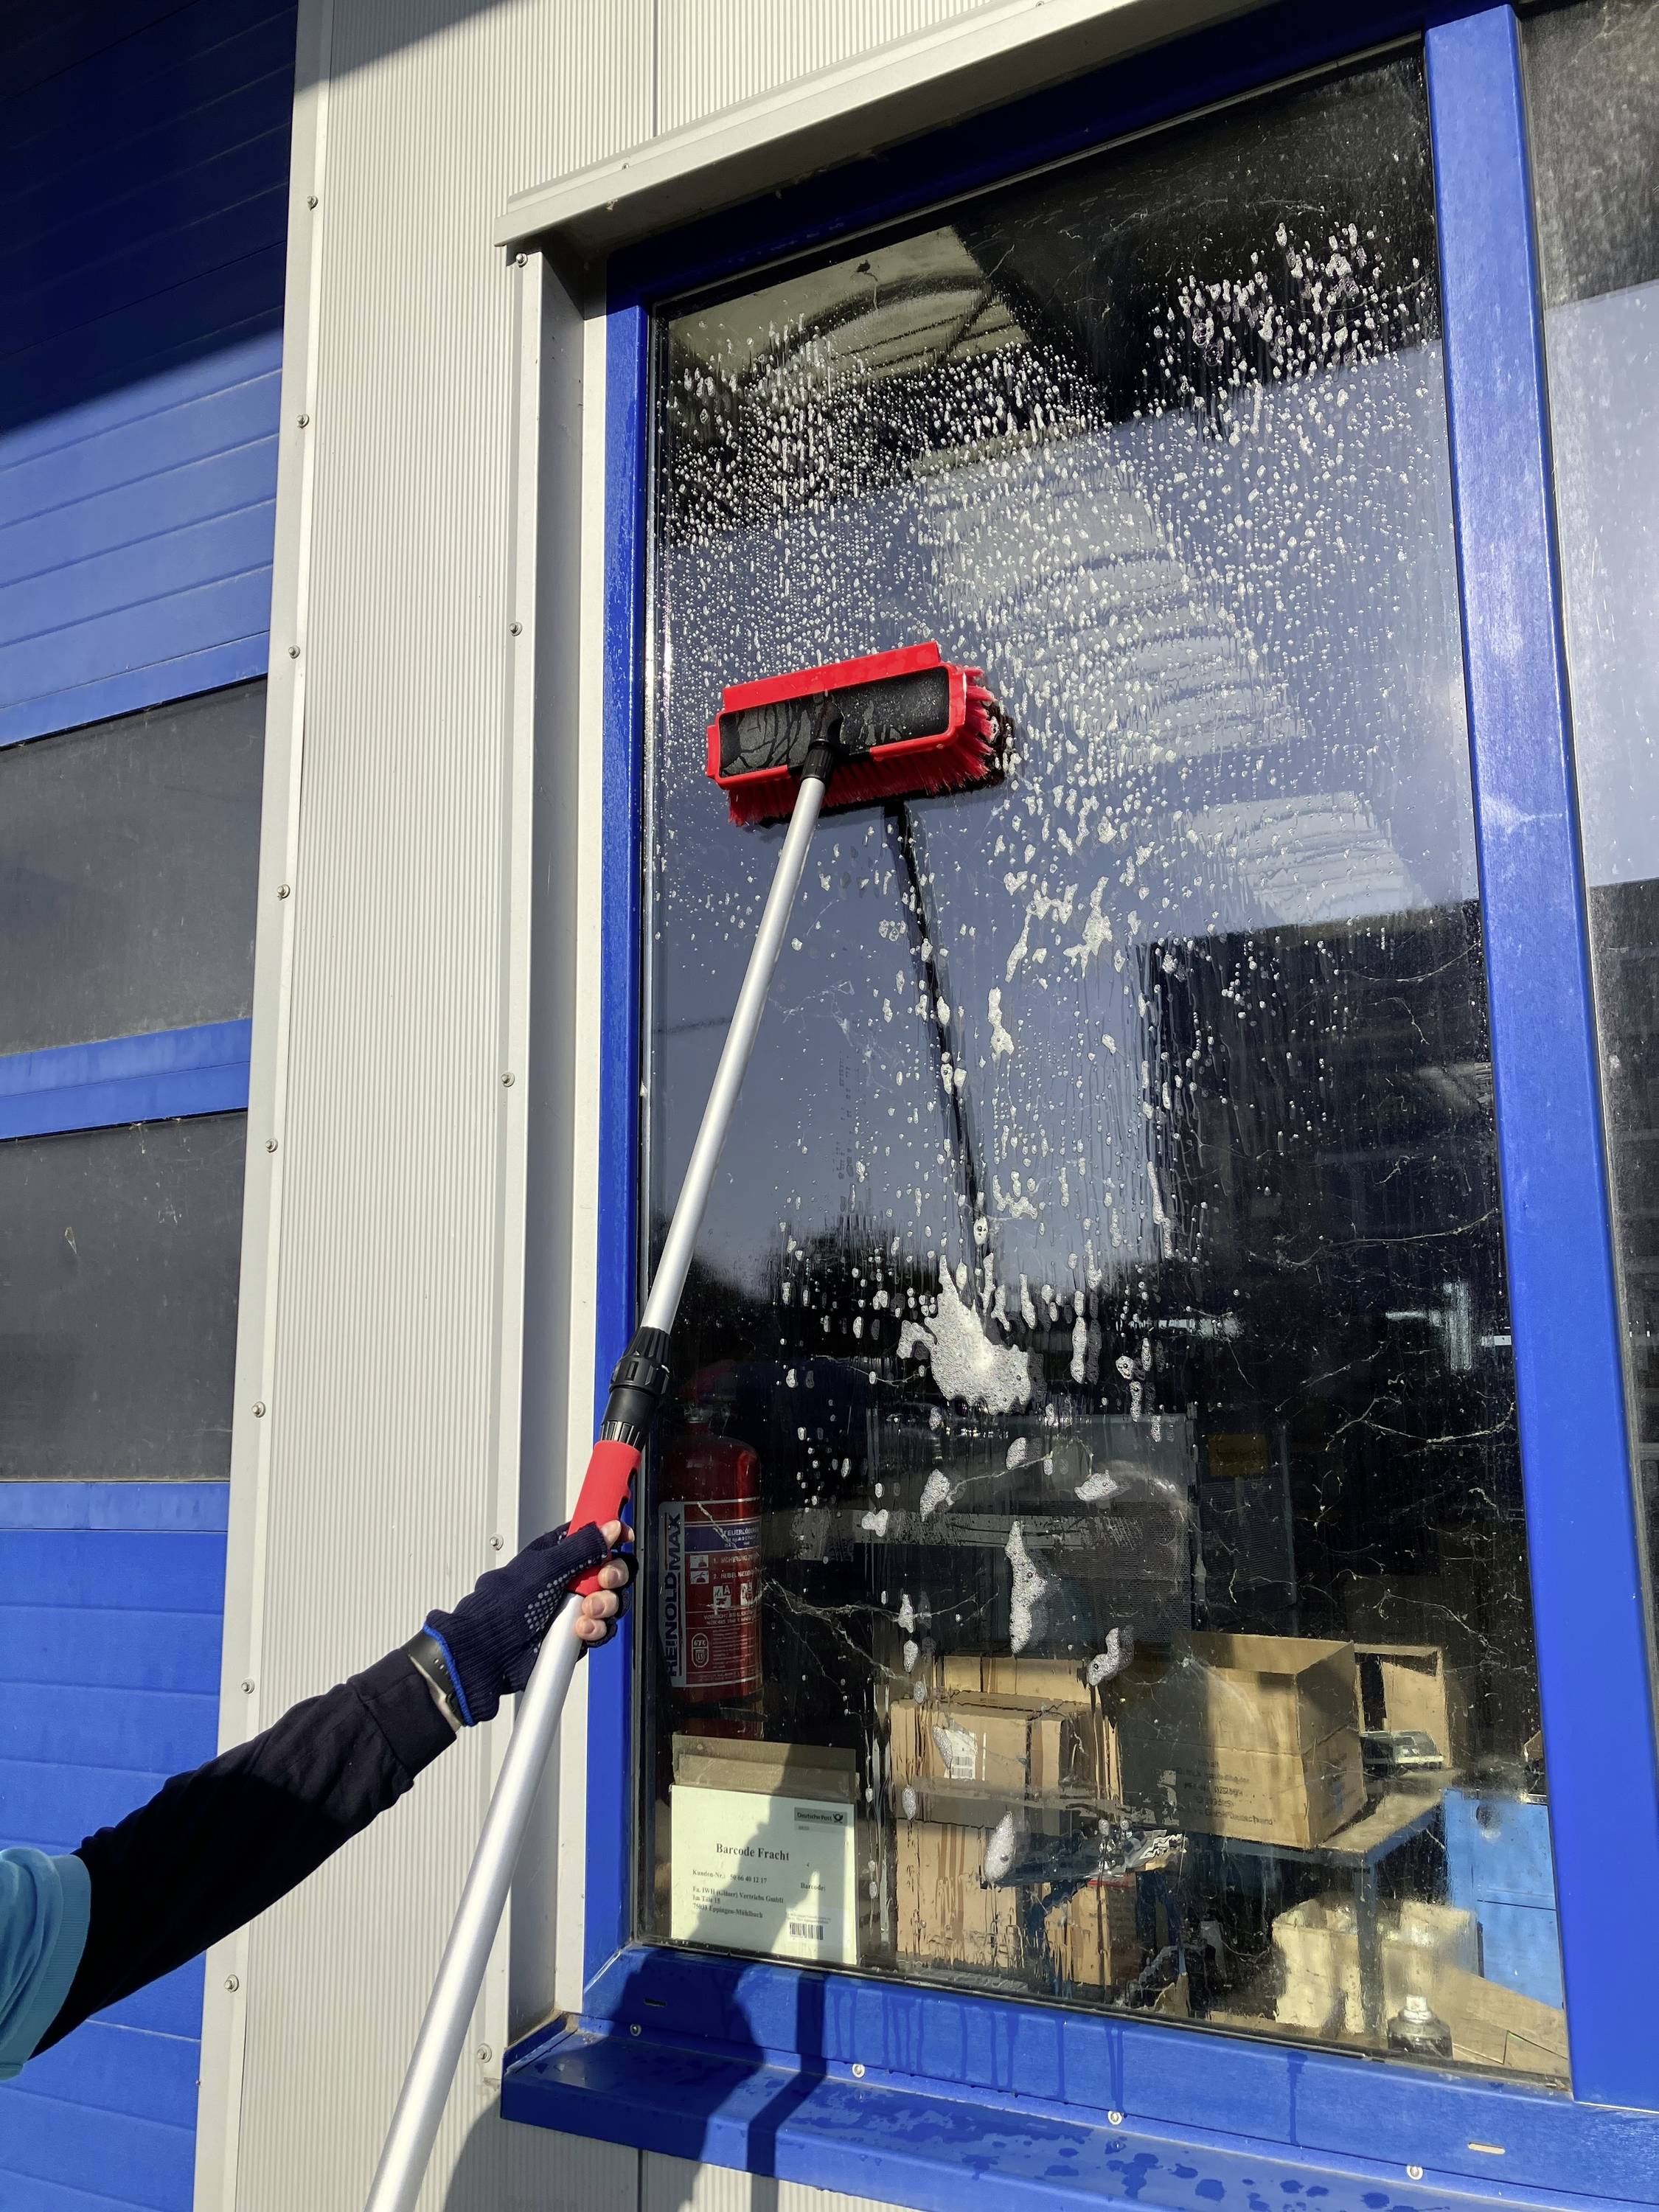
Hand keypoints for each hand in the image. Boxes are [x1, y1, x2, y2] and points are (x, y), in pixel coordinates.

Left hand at [422, 1518, 634, 1724]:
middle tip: (604, 1581)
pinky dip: (596, 1628)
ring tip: (587, 1611)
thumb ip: (582, 1547)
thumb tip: (610, 1527)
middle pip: (611, 1569)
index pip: (595, 1536)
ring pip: (612, 1600)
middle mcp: (569, 1578)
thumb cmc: (503, 1604)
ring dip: (605, 1604)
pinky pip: (603, 1628)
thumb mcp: (545, 1567)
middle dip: (613, 1575)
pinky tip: (581, 1629)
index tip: (625, 1539)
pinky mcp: (577, 1633)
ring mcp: (573, 1607)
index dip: (613, 1536)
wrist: (491, 1649)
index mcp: (558, 1553)